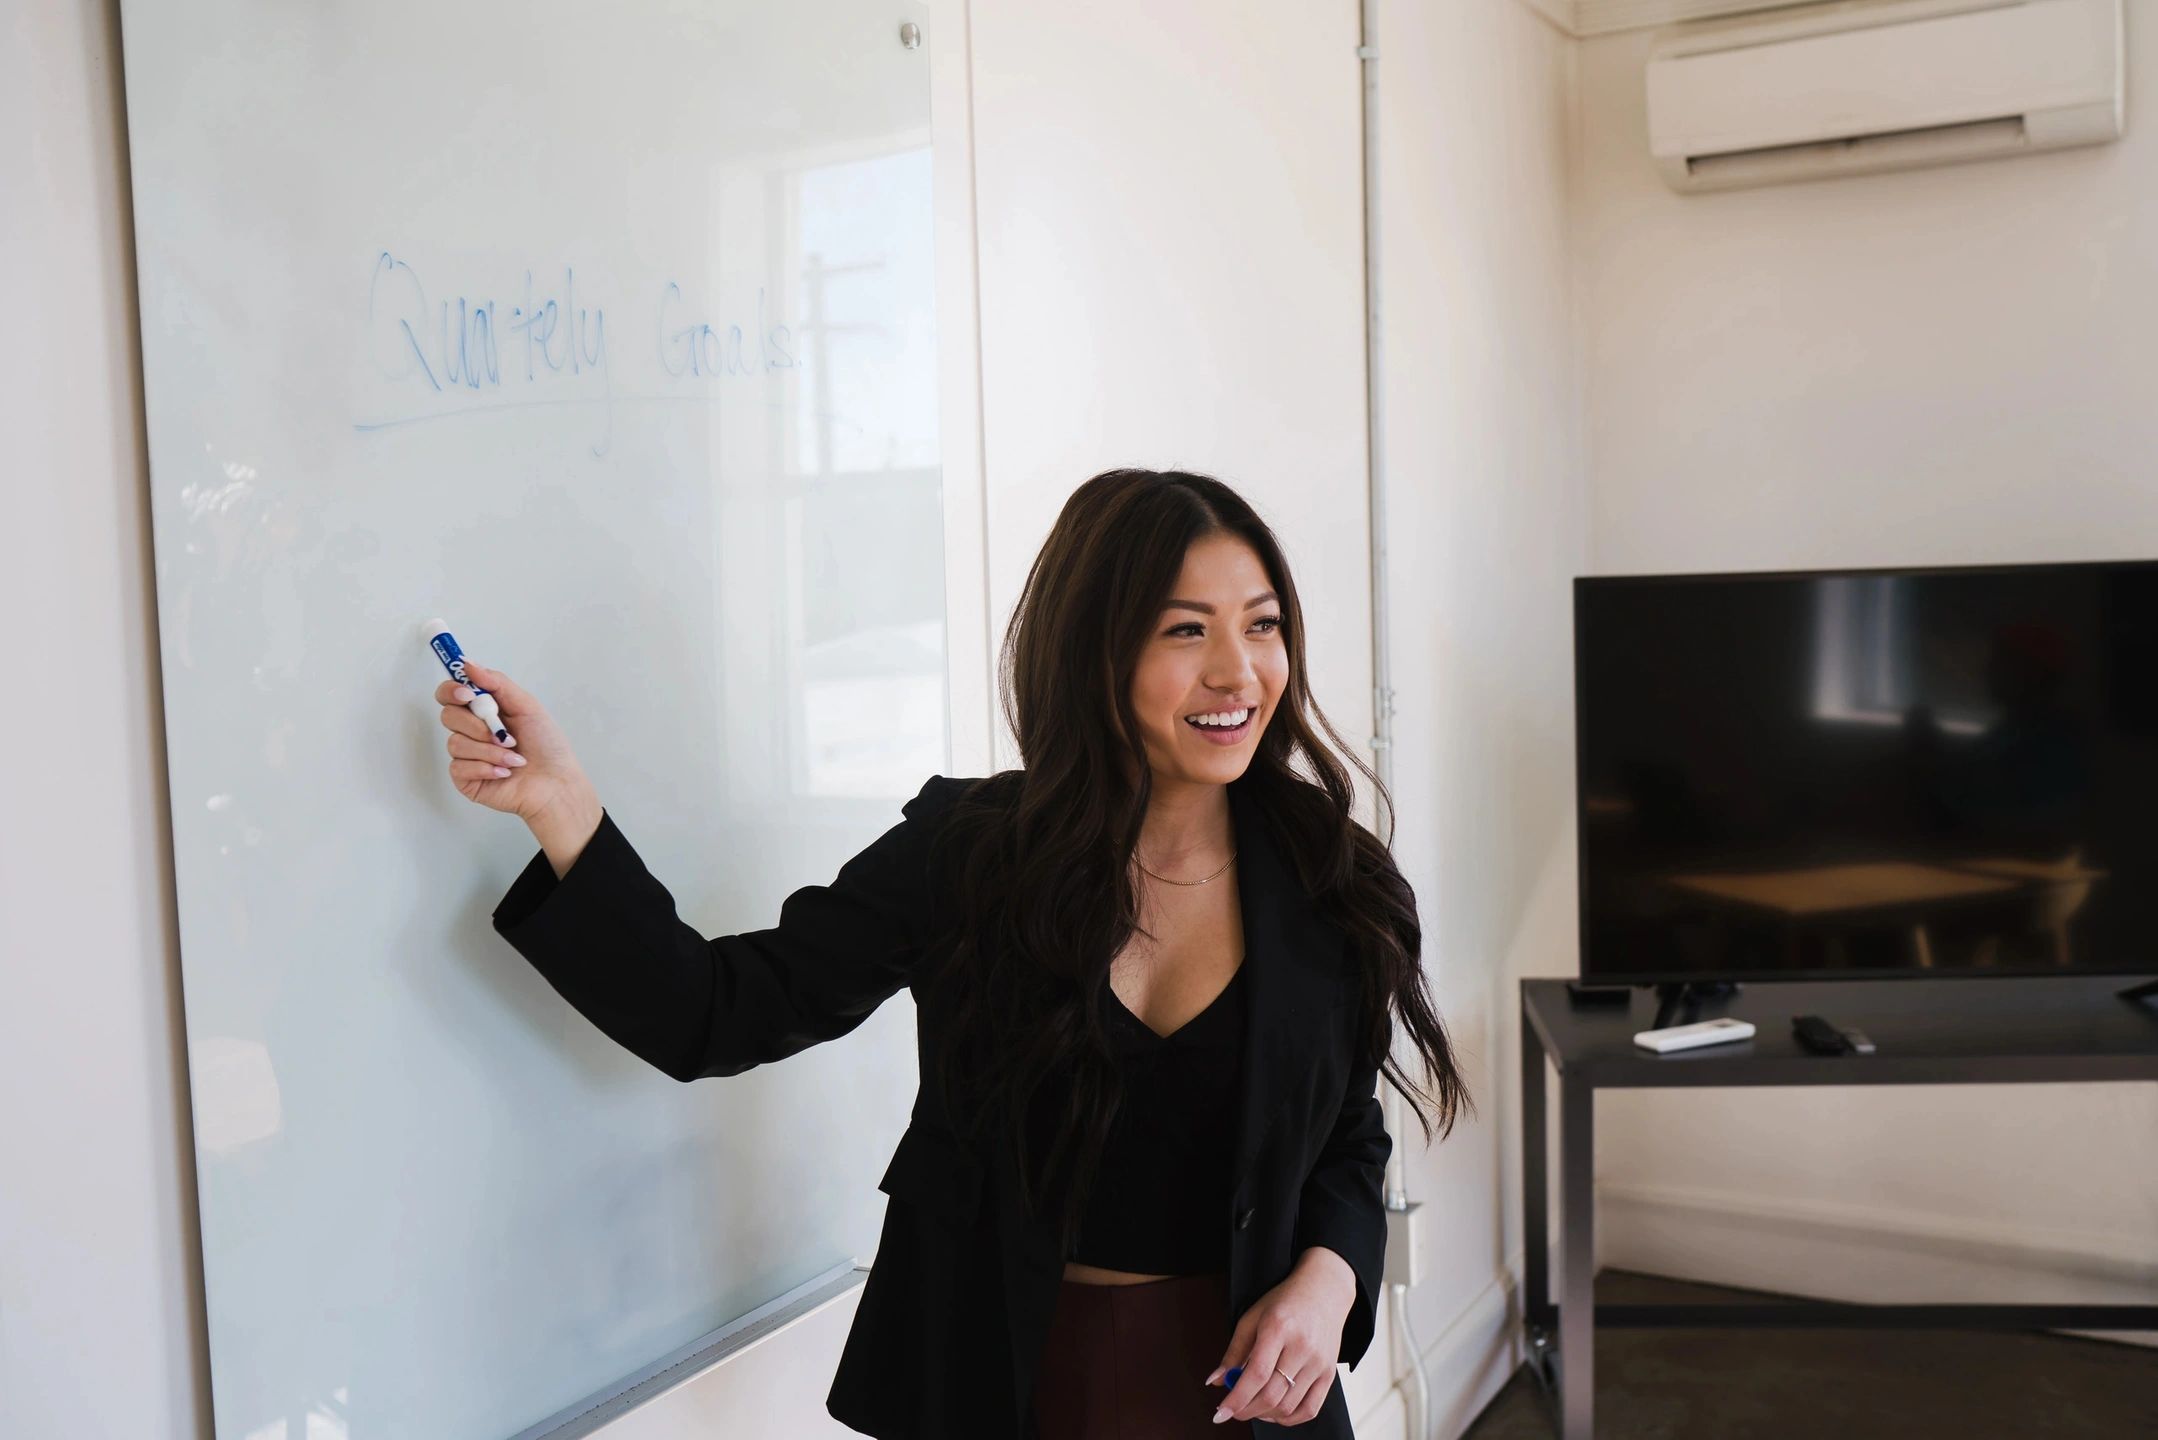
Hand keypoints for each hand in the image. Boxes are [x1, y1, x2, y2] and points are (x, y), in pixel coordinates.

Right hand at [433, 660, 591, 825]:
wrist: (556, 782)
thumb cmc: (547, 746)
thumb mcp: (526, 706)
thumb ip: (497, 683)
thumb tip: (468, 664)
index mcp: (484, 711)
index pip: (450, 694)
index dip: (452, 691)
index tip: (468, 695)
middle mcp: (472, 731)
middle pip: (448, 715)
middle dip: (478, 725)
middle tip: (504, 735)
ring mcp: (467, 756)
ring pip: (455, 743)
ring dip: (490, 750)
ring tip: (514, 757)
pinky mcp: (466, 779)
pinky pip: (459, 767)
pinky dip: (486, 767)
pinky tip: (505, 772)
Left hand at [1203, 1248, 1356, 1426]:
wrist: (1323, 1291)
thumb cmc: (1285, 1302)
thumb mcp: (1252, 1318)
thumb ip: (1234, 1352)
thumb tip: (1216, 1380)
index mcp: (1278, 1328)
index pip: (1256, 1373)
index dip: (1237, 1397)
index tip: (1221, 1413)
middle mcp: (1302, 1347)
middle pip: (1272, 1394)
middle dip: (1246, 1410)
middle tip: (1233, 1410)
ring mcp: (1318, 1362)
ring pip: (1288, 1406)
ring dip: (1264, 1414)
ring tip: (1252, 1406)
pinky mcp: (1329, 1374)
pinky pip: (1310, 1410)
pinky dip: (1288, 1418)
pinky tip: (1275, 1411)